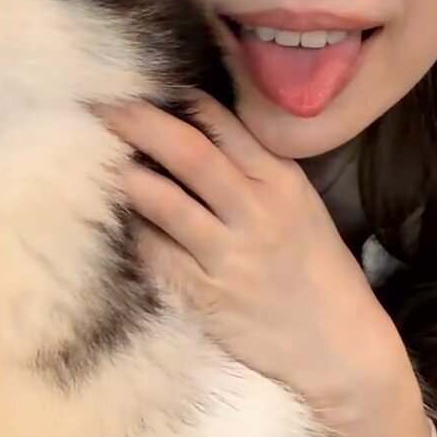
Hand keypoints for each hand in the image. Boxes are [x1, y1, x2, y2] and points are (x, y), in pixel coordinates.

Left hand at [101, 93, 432, 436]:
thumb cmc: (318, 275)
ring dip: (126, 178)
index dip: (180, 100)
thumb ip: (256, 171)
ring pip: (164, 203)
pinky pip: (156, 256)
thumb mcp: (302, 210)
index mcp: (284, 183)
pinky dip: (134, 235)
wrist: (341, 351)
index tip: (145, 85)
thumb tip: (198, 129)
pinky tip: (118, 225)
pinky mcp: (207, 298)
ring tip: (95, 161)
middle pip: (189, 153)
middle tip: (102, 106)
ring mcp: (231, 257)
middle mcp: (258, 213)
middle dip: (140, 123)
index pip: (226, 124)